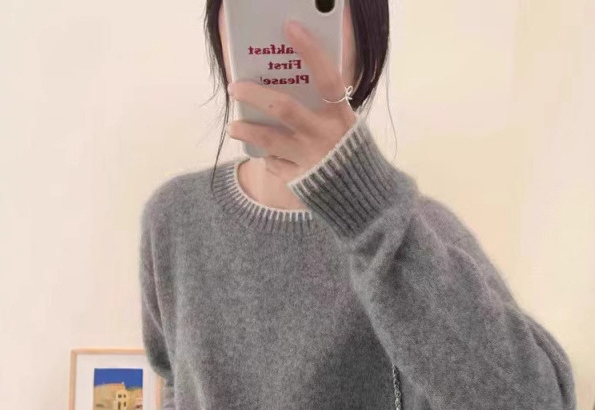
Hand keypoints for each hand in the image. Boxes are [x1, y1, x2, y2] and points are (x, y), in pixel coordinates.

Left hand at [226, 20, 356, 182]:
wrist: (361, 197)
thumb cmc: (348, 152)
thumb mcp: (345, 126)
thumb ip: (325, 105)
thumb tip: (290, 77)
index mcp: (340, 118)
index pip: (327, 78)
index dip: (311, 51)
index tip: (291, 27)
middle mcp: (324, 137)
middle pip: (284, 107)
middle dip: (255, 94)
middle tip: (236, 87)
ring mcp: (310, 159)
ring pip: (269, 139)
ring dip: (246, 130)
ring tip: (233, 126)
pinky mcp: (300, 179)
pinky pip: (275, 164)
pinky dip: (267, 157)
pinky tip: (264, 153)